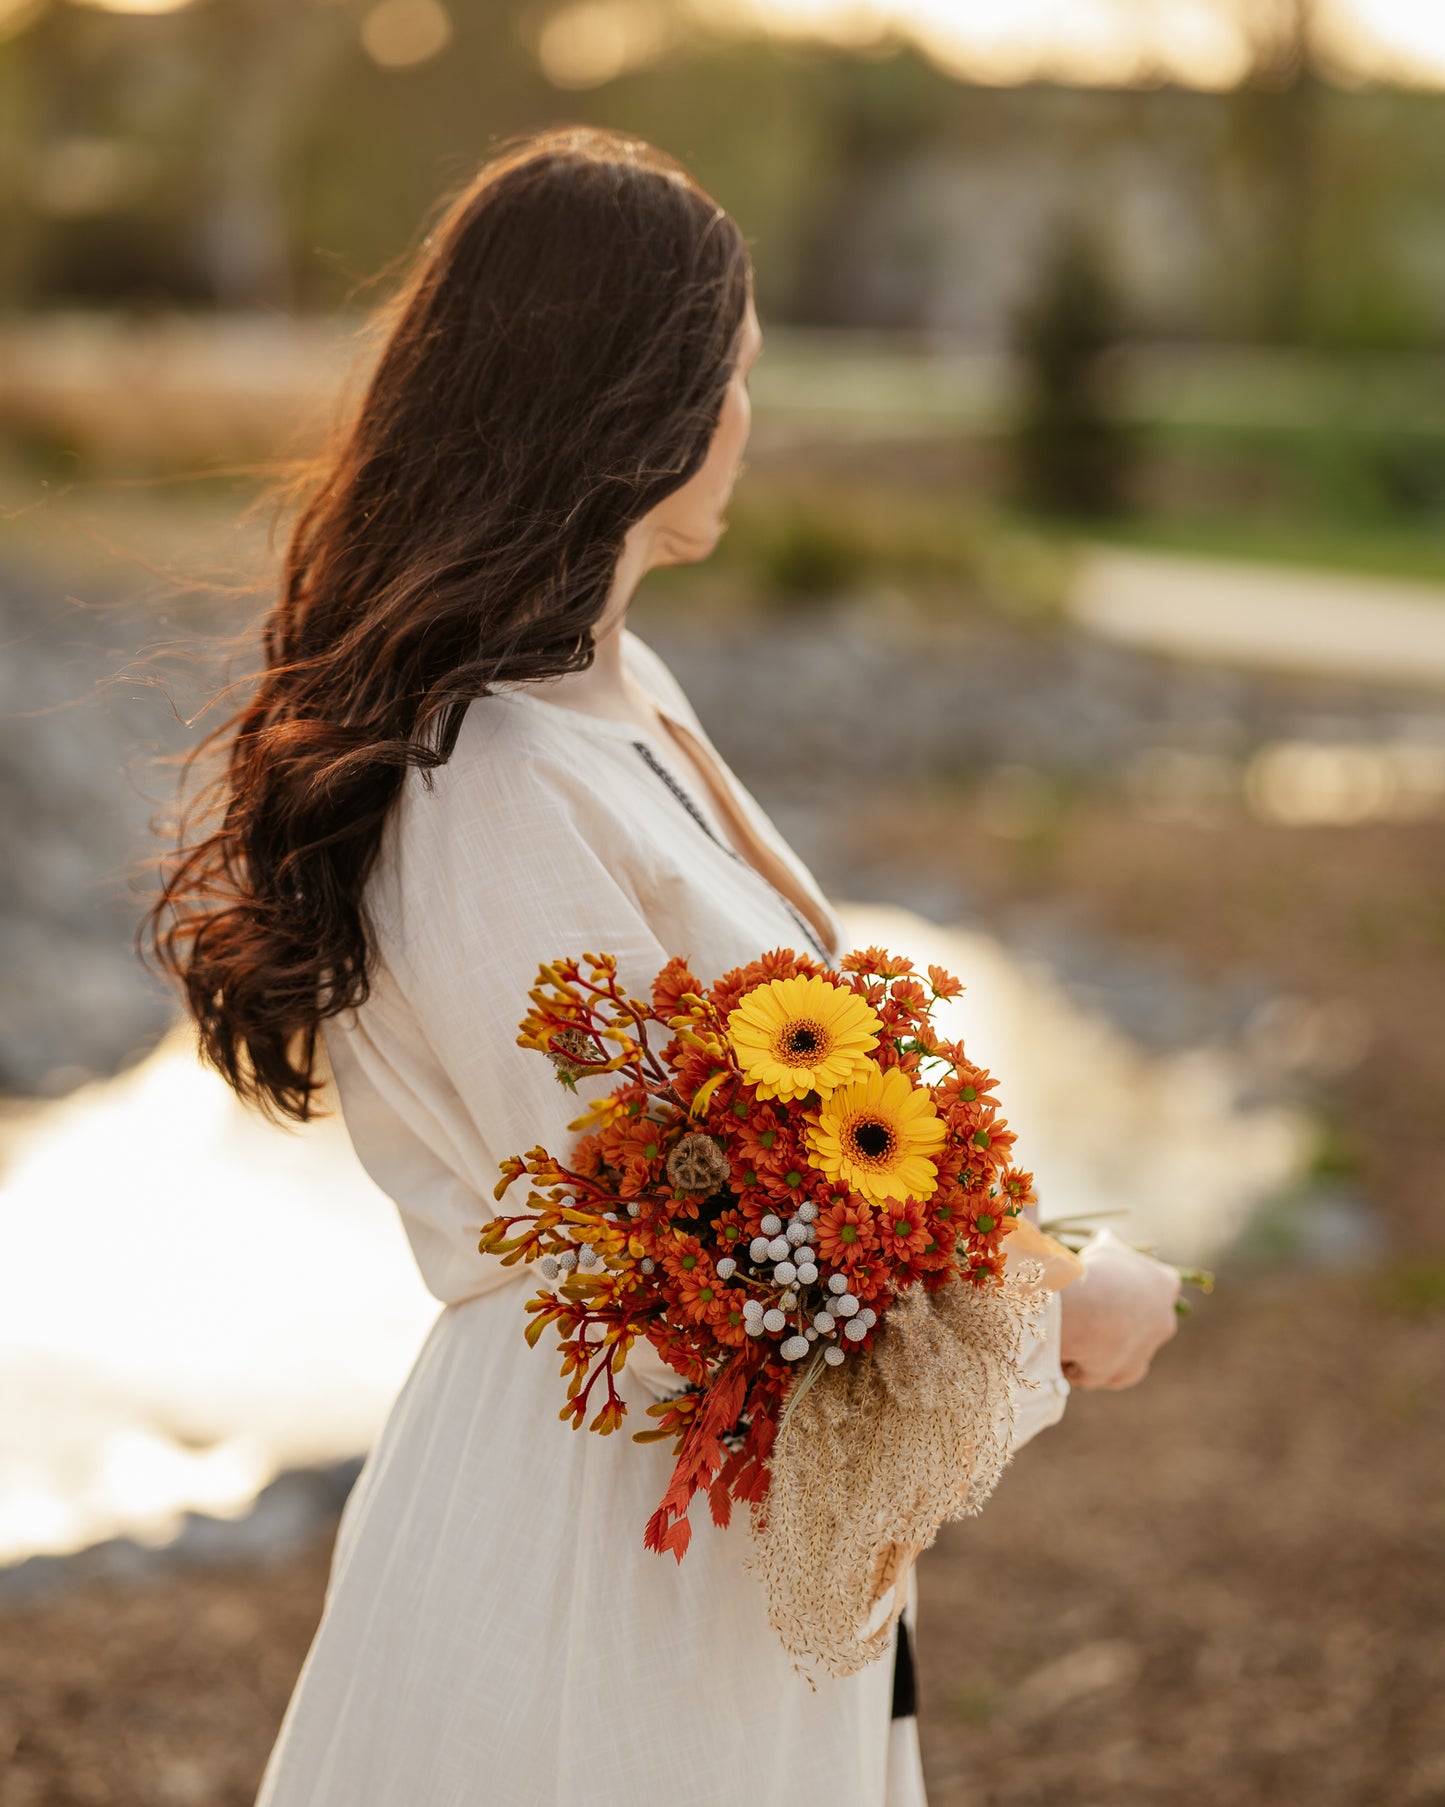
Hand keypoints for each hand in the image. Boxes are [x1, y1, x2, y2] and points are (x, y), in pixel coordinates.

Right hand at [1058, 1226, 1180, 1389]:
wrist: (1089, 1310)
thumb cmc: (1097, 1270)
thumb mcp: (1104, 1246)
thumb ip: (1108, 1244)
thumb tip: (1101, 1232)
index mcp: (1164, 1285)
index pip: (1161, 1284)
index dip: (1133, 1283)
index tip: (1109, 1281)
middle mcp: (1164, 1321)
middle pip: (1143, 1321)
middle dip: (1118, 1318)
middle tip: (1087, 1309)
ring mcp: (1147, 1350)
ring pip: (1124, 1350)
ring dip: (1102, 1346)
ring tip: (1070, 1332)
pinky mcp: (1127, 1374)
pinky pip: (1106, 1373)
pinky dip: (1088, 1368)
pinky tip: (1067, 1354)